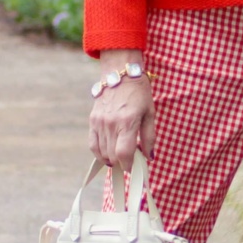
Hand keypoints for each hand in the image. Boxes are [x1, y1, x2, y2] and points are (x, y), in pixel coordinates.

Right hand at [89, 50, 155, 170]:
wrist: (120, 74)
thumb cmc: (140, 93)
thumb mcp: (150, 114)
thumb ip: (149, 137)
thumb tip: (149, 156)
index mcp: (127, 122)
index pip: (123, 153)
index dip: (128, 165)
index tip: (133, 167)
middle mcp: (111, 124)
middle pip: (112, 155)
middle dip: (121, 163)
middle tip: (130, 161)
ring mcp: (99, 122)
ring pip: (101, 151)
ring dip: (111, 159)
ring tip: (120, 158)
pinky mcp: (93, 120)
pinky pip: (92, 143)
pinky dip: (99, 152)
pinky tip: (107, 155)